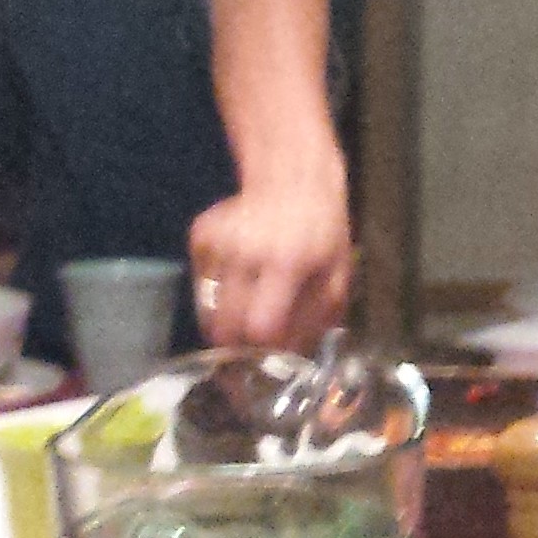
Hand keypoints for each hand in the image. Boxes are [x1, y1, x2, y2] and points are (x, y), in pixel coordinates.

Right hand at [190, 174, 352, 347]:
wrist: (293, 177)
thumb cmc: (322, 230)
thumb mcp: (337, 275)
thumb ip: (317, 320)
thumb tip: (291, 359)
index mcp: (285, 263)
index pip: (259, 327)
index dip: (262, 352)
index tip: (268, 360)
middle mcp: (245, 252)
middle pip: (224, 326)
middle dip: (236, 347)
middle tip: (251, 348)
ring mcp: (217, 243)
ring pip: (207, 310)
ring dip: (225, 320)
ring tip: (249, 306)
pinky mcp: (200, 236)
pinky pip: (201, 285)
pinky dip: (217, 292)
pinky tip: (239, 275)